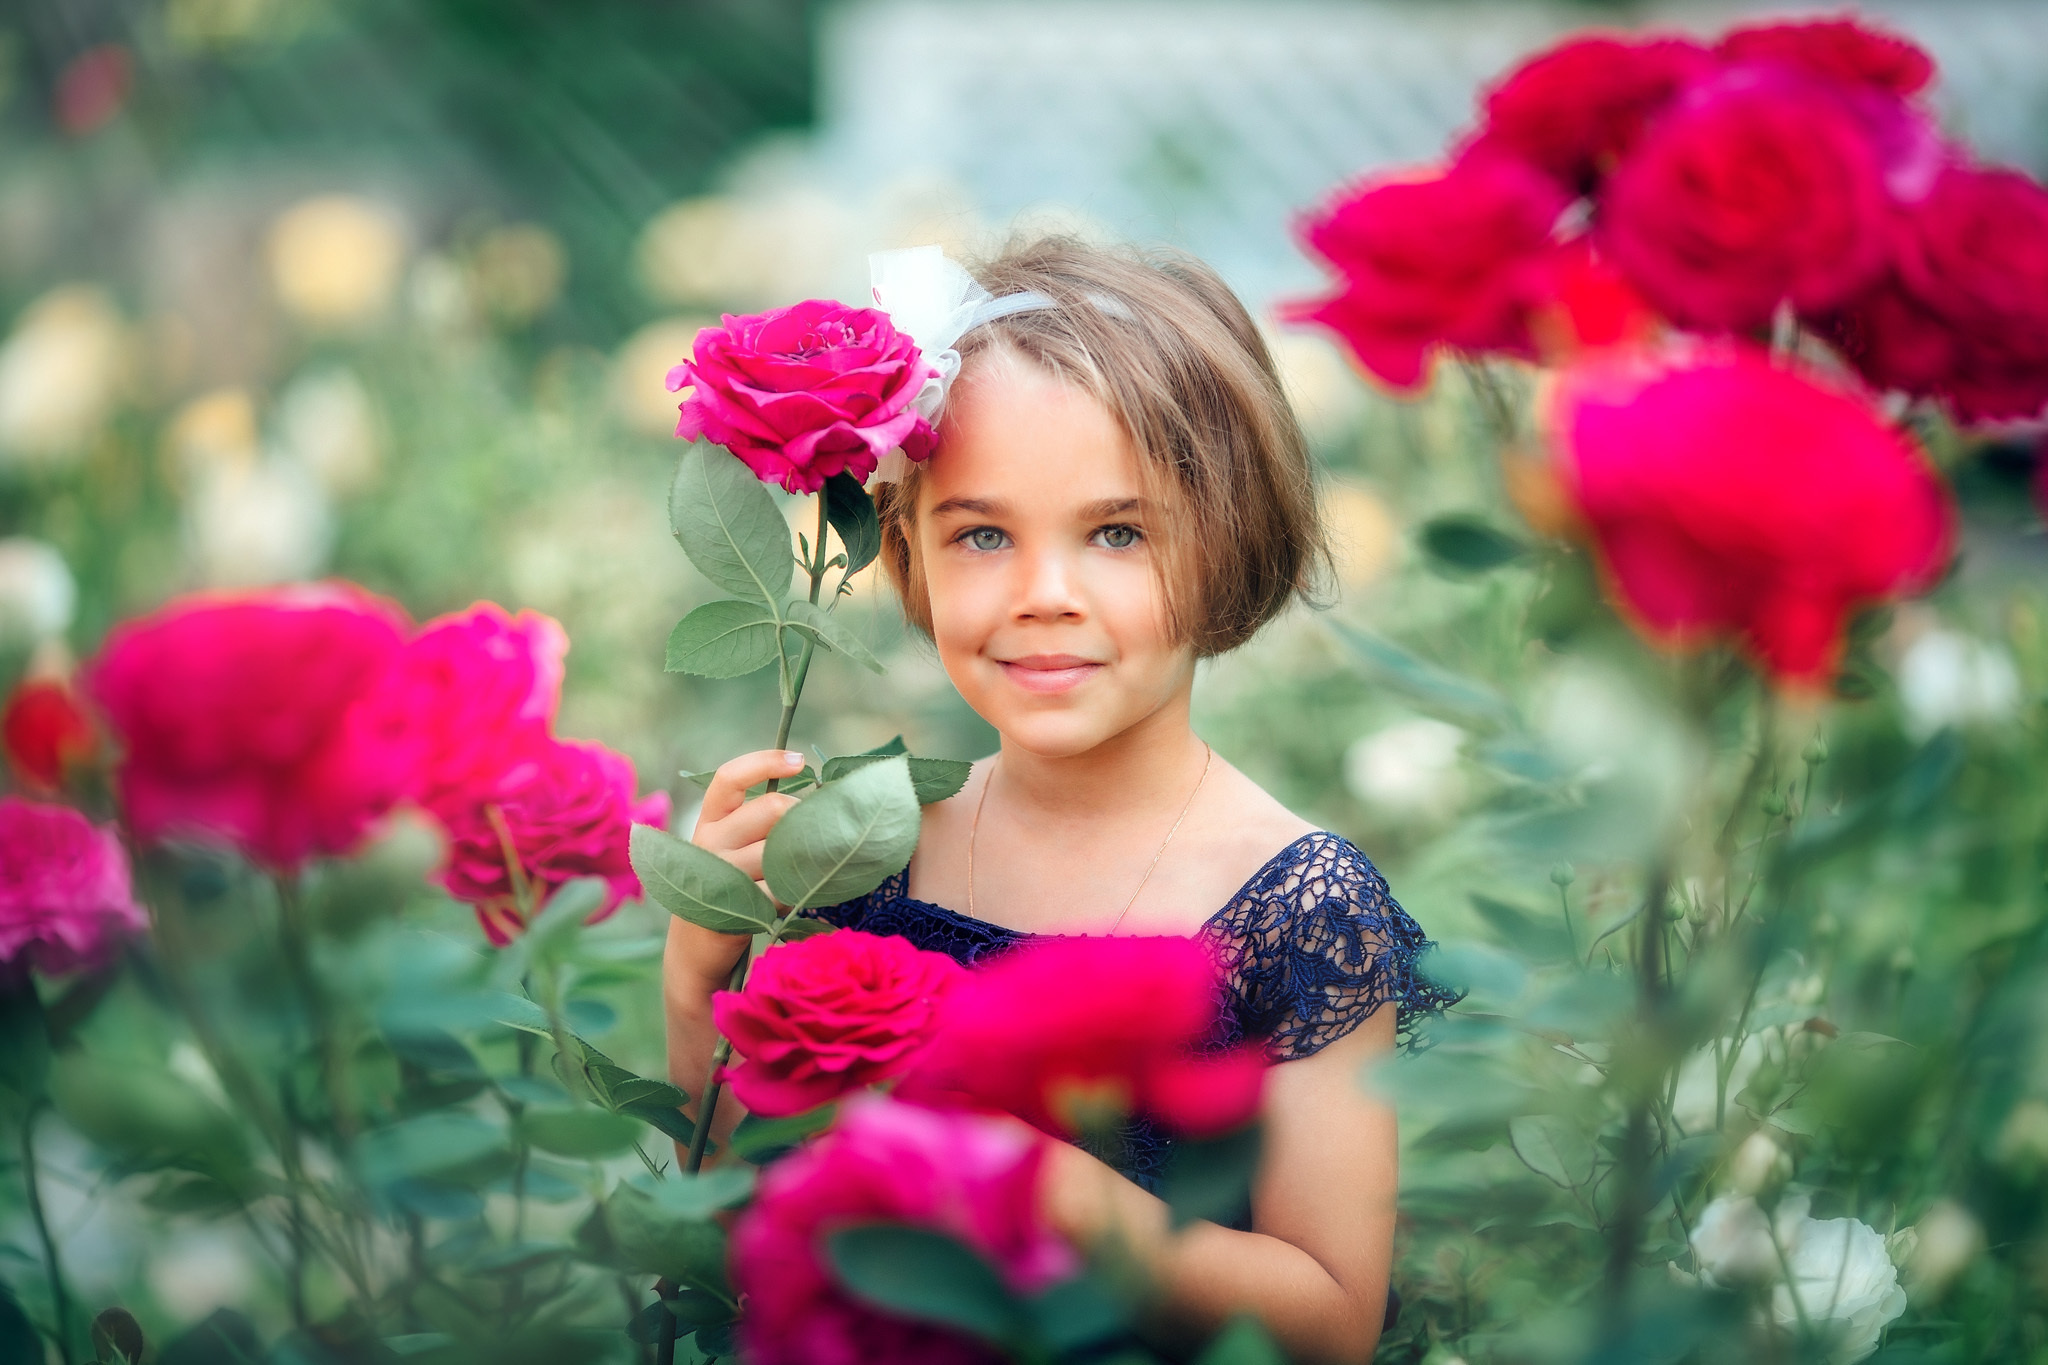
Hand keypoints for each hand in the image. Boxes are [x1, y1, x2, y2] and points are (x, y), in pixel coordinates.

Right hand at [668, 748, 805, 988]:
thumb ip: (763, 820)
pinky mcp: (732, 905)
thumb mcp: (736, 845)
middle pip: (772, 808)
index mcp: (710, 818)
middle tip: (818, 832)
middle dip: (804, 817)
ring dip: (804, 860)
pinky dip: (796, 893)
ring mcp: (718, 873)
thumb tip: (818, 796)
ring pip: (781, 851)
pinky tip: (792, 898)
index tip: (800, 760)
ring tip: (807, 870)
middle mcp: (708, 840)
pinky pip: (782, 890)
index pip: (730, 777)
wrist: (697, 945)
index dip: (765, 762)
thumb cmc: (731, 885)